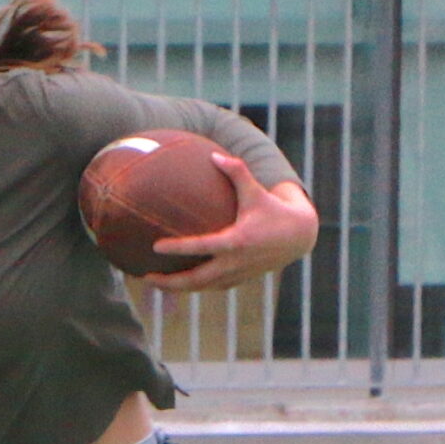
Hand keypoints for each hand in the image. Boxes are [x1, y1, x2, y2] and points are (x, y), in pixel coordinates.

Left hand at [145, 163, 318, 293]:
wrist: (299, 236)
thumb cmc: (274, 210)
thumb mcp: (256, 191)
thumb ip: (237, 172)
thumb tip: (214, 155)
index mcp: (236, 241)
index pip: (200, 247)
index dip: (177, 248)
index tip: (155, 246)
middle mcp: (235, 262)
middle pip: (196, 279)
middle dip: (169, 282)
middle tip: (146, 276)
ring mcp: (237, 274)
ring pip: (202, 287)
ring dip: (177, 288)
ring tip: (155, 282)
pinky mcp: (240, 280)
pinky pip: (212, 287)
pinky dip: (193, 287)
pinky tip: (177, 283)